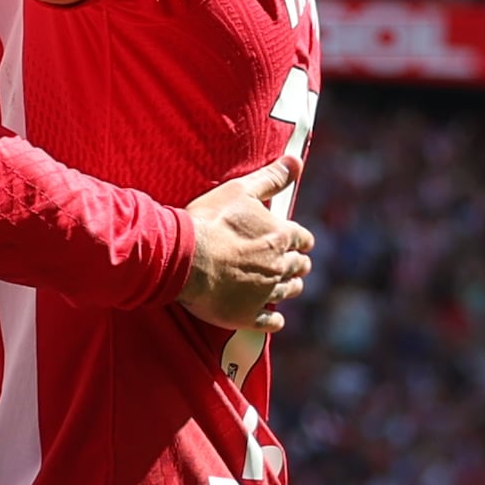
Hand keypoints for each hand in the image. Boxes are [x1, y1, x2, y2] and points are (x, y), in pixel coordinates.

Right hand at [178, 153, 313, 333]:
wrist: (182, 258)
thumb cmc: (209, 221)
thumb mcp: (240, 190)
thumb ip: (271, 177)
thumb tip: (296, 161)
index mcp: (280, 237)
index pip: (302, 238)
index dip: (299, 238)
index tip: (296, 240)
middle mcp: (278, 266)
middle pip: (299, 267)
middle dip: (296, 263)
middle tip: (290, 263)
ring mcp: (264, 293)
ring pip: (288, 292)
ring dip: (288, 287)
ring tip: (283, 286)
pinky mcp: (247, 315)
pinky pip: (271, 323)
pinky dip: (274, 320)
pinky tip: (271, 317)